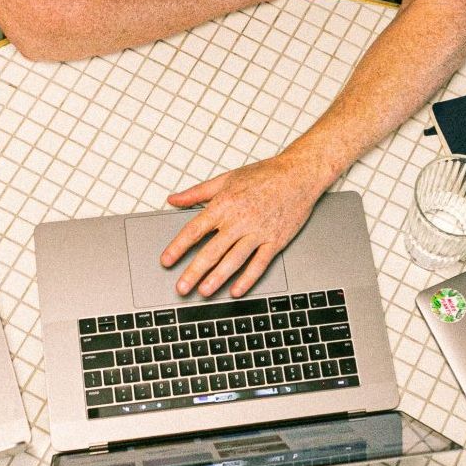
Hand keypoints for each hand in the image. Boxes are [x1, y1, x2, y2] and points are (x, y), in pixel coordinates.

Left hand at [163, 151, 329, 296]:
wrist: (299, 174)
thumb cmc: (265, 174)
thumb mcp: (226, 178)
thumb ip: (197, 192)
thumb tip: (174, 199)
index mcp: (225, 204)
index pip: (195, 230)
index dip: (178, 247)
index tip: (166, 261)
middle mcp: (240, 220)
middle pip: (212, 250)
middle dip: (194, 271)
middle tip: (182, 287)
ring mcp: (258, 231)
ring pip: (234, 260)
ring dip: (218, 278)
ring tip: (204, 291)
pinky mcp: (275, 240)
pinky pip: (259, 263)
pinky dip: (248, 278)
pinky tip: (236, 290)